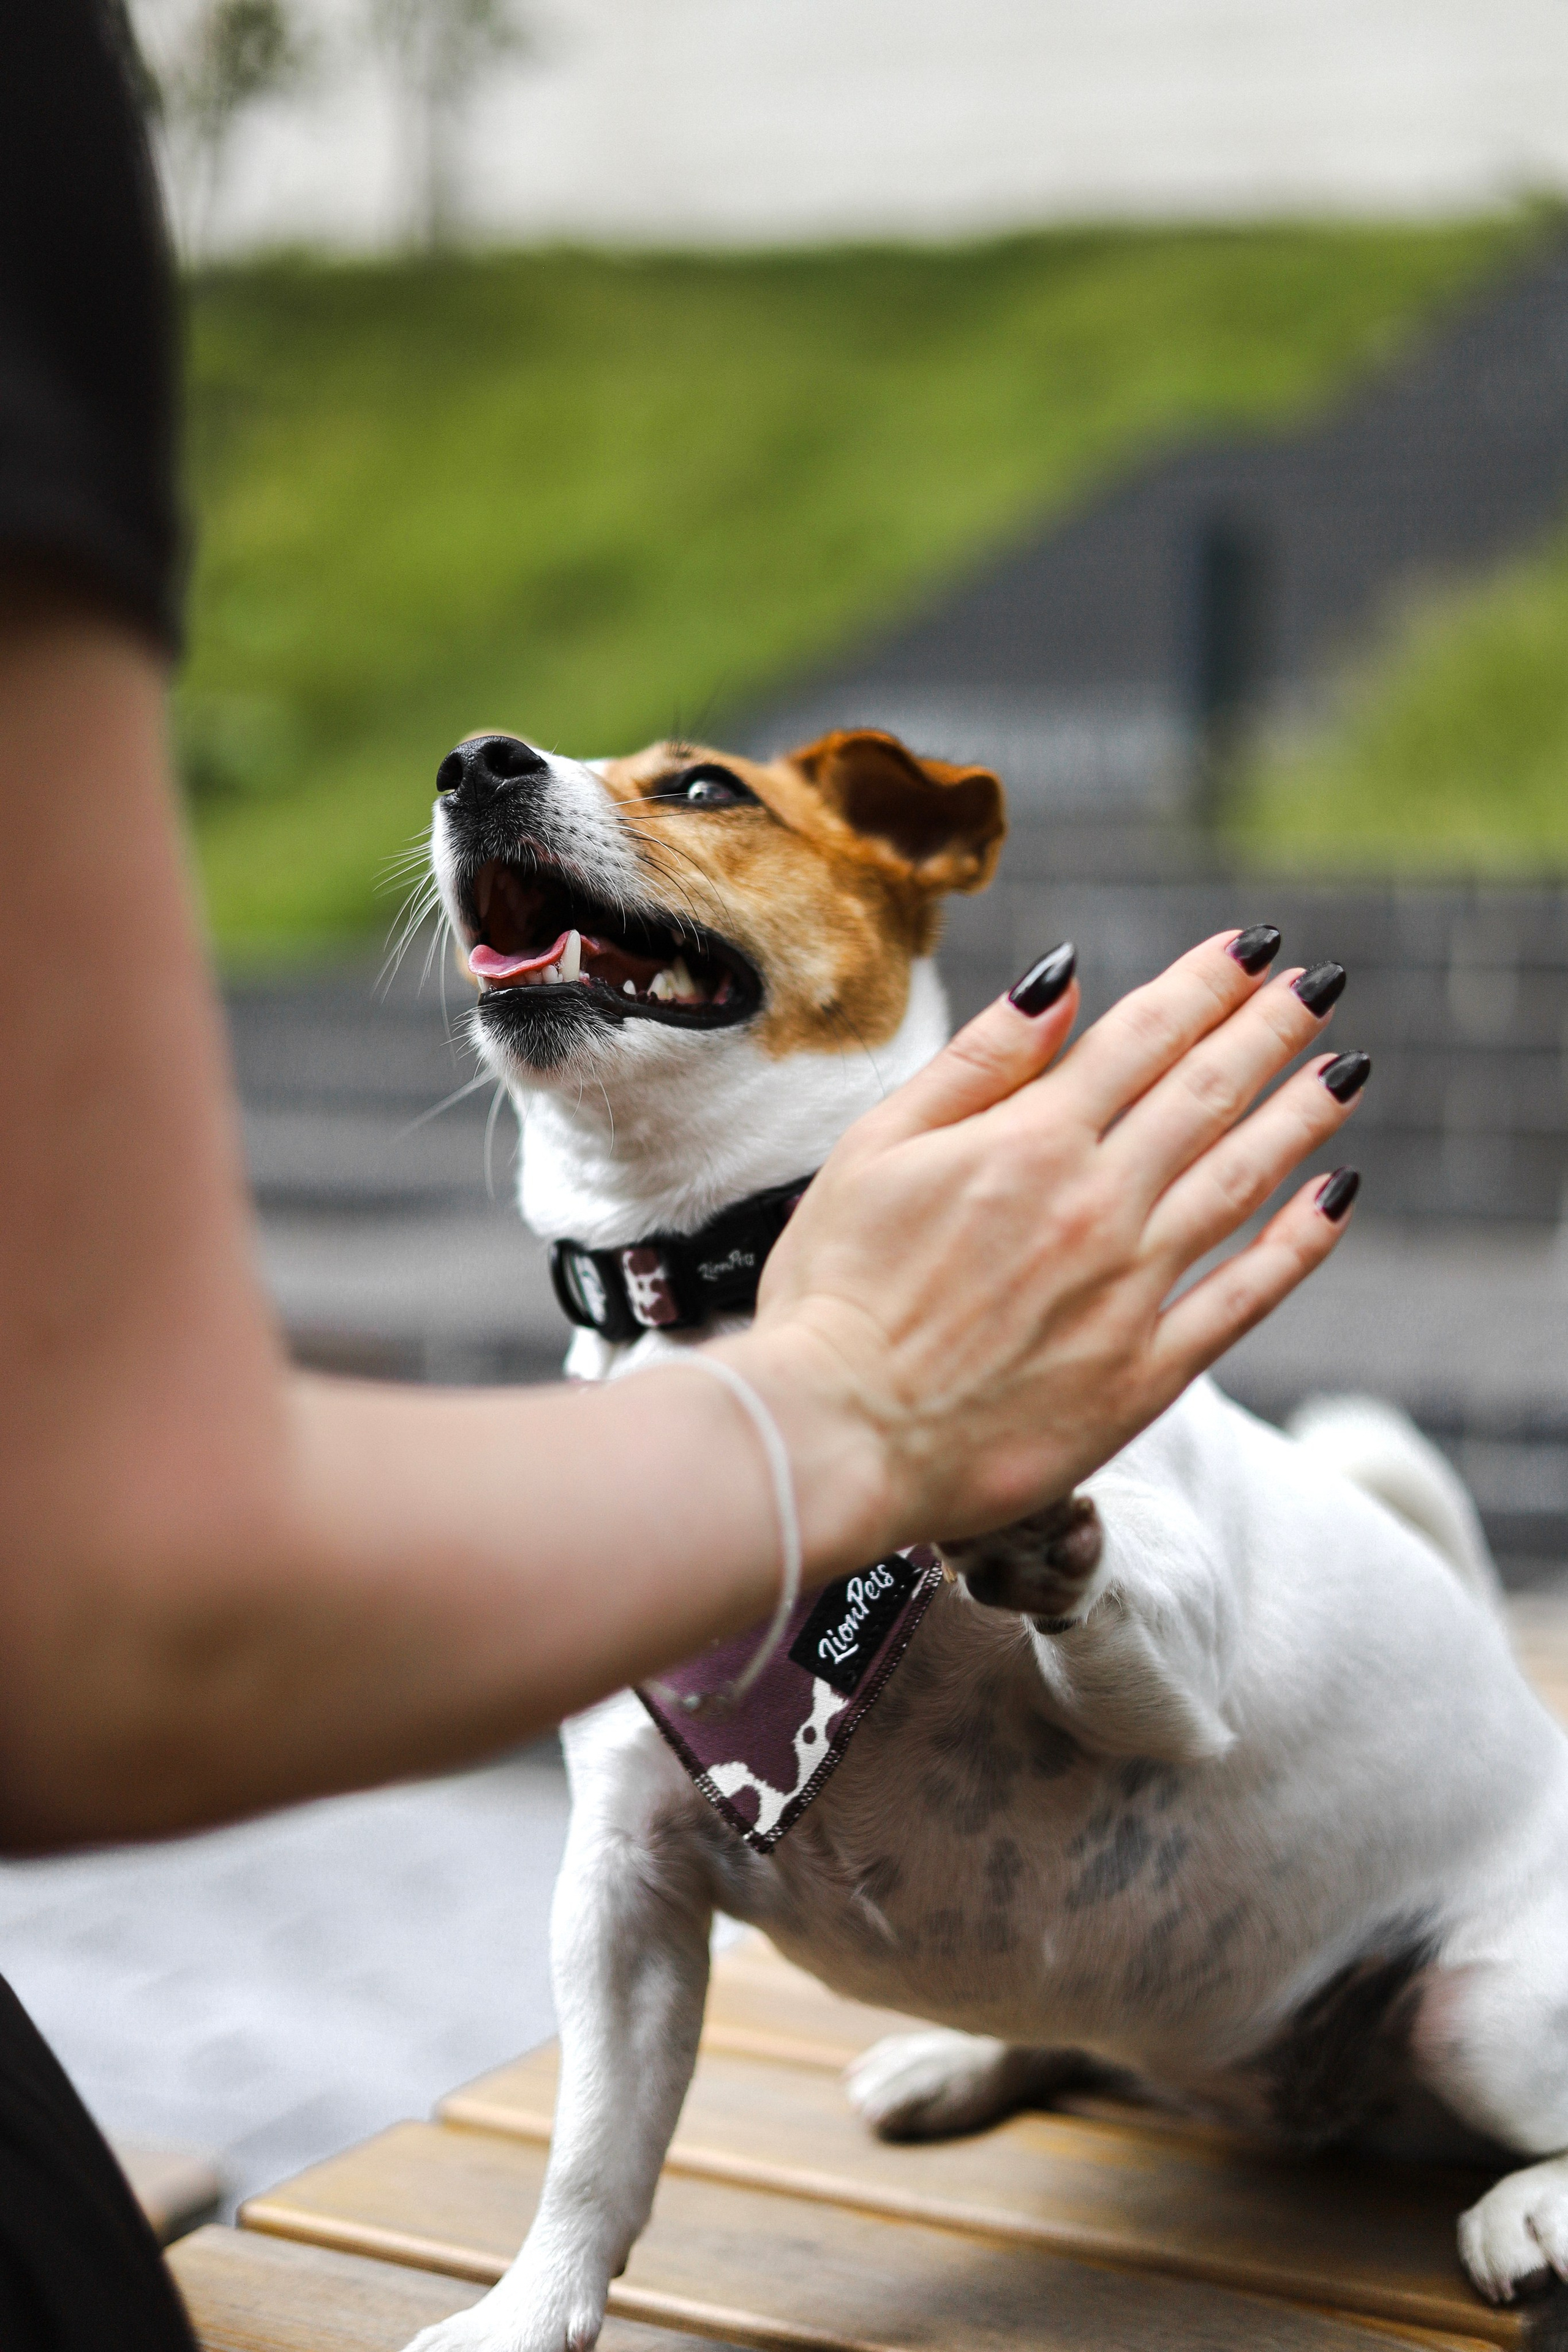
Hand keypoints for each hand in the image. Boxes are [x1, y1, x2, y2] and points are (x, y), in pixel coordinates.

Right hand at [731, 931, 1361, 1565]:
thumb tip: (1064, 979)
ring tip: (1346, 1073)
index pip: (1142, 1038)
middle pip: (1207, 1095)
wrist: (838, 1436)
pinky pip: (1244, 1297)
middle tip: (1319, 987)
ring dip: (1301, 1117)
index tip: (1254, 950)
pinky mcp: (1143, 1374)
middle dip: (1271, 1031)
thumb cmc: (834, 1291)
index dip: (1205, 984)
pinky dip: (1299, 1244)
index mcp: (1029, 1142)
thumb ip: (979, 1062)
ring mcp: (1129, 1289)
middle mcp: (1096, 1203)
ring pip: (1241, 1181)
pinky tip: (1335, 1200)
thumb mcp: (877, 1147)